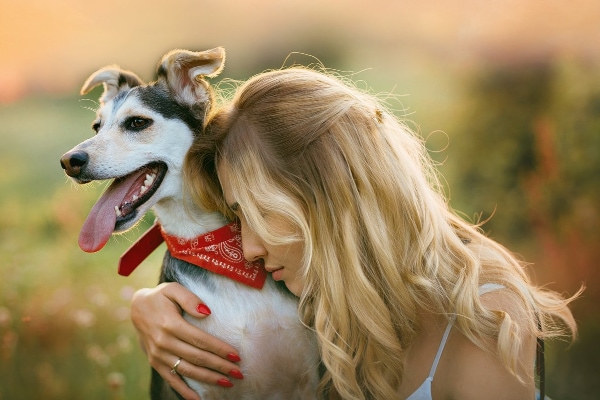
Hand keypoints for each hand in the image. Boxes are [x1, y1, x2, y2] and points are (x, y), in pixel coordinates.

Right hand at [130, 282, 243, 399]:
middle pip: (197, 358)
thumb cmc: (160, 297)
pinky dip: (184, 392)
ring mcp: (158, 355)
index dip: (219, 349)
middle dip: (220, 366)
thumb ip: (190, 298)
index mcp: (170, 324)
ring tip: (227, 383)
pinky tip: (198, 399)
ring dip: (208, 379)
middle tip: (238, 373)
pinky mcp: (155, 363)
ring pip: (187, 370)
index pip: (200, 340)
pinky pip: (171, 379)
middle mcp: (163, 342)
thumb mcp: (173, 289)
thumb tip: (207, 312)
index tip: (236, 356)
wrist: (136, 308)